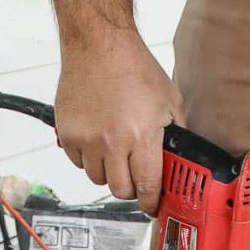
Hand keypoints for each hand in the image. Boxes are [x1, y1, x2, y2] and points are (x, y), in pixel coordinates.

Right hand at [54, 31, 183, 215]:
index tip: (152, 206)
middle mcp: (112, 142)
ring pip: (98, 179)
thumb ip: (176, 134)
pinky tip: (97, 138)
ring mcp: (87, 139)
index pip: (147, 186)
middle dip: (130, 188)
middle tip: (135, 177)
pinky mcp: (68, 134)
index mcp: (142, 136)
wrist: (98, 43)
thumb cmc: (134, 67)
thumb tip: (181, 161)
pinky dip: (88, 158)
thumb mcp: (169, 100)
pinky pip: (78, 163)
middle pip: (120, 190)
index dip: (151, 202)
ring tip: (115, 150)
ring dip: (108, 172)